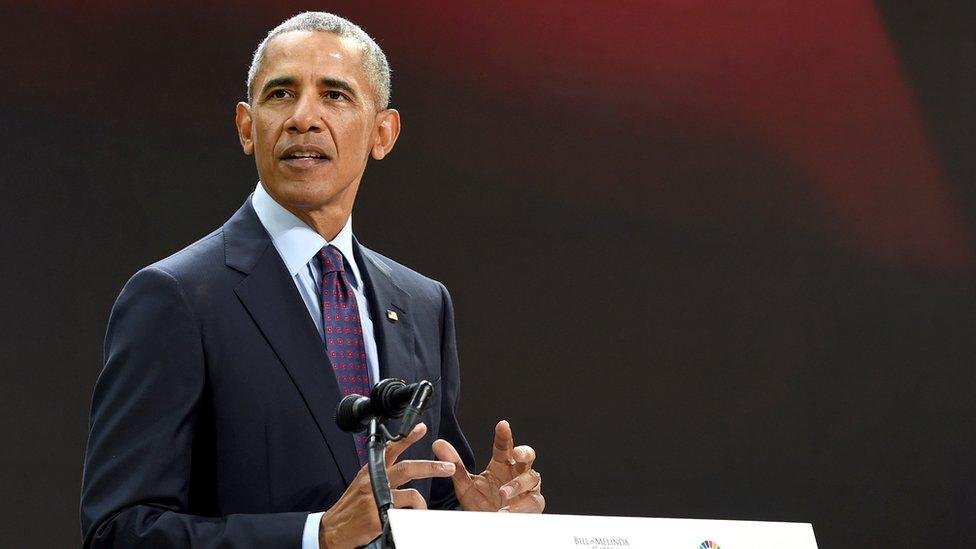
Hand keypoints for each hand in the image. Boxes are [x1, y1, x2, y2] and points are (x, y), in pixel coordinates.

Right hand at [319, 423, 455, 548]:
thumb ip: (380, 474)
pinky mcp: (379, 515)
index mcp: (370, 470)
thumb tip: (402, 469)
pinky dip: (411, 517)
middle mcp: (374, 480)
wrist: (334, 528)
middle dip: (431, 467)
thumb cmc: (350, 507)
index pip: (390, 449)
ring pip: (412, 494)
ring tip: (423, 510)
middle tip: (447, 467)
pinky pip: (406, 514)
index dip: (407, 438)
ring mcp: (377, 497)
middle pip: (408, 468)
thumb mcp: (362, 483)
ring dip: (422, 503)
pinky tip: (408, 521)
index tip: (421, 429)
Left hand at [433, 420, 543, 512]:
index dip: (504, 435)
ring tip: (503, 493)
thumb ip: (454, 465)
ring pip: (531, 479)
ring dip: (518, 485)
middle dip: (524, 452)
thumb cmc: (481, 503)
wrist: (486, 528)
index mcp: (502, 464)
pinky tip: (507, 511)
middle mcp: (516, 473)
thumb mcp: (465, 485)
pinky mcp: (532, 506)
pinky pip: (533, 502)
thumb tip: (438, 443)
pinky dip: (521, 506)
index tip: (502, 424)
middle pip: (527, 457)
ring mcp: (526, 489)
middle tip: (516, 453)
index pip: (504, 446)